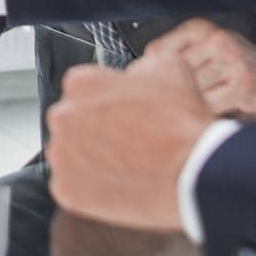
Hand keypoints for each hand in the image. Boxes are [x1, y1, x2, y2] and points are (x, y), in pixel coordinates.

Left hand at [44, 46, 215, 231]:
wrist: (194, 172)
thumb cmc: (181, 122)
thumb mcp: (168, 67)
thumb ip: (138, 66)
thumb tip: (133, 76)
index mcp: (80, 83)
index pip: (83, 88)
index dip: (107, 100)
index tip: (123, 112)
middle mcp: (62, 116)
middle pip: (73, 120)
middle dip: (94, 129)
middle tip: (126, 140)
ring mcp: (61, 155)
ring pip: (71, 153)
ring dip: (90, 157)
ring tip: (126, 164)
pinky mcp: (65, 189)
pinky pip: (73, 185)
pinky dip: (91, 187)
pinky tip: (119, 183)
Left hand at [149, 18, 255, 116]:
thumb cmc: (240, 67)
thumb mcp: (209, 49)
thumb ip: (178, 57)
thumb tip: (135, 78)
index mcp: (201, 28)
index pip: (158, 52)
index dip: (147, 77)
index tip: (139, 93)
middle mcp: (217, 40)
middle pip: (172, 76)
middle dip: (163, 97)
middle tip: (155, 113)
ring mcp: (232, 63)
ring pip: (190, 93)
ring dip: (183, 108)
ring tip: (182, 119)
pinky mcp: (244, 87)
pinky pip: (209, 107)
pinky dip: (203, 117)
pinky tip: (205, 121)